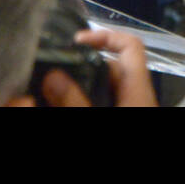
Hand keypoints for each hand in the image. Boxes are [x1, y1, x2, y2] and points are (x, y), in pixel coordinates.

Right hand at [38, 28, 158, 106]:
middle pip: (108, 67)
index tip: (75, 40)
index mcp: (138, 89)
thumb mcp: (96, 114)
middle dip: (79, 66)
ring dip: (76, 86)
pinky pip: (102, 101)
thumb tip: (52, 75)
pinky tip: (58, 102)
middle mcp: (135, 95)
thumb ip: (75, 101)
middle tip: (48, 70)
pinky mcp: (122, 112)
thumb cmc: (124, 148)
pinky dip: (82, 99)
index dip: (105, 35)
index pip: (131, 45)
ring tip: (46, 87)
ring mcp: (128, 105)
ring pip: (101, 88)